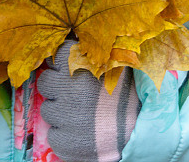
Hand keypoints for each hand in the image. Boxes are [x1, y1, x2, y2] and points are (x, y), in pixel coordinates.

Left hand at [37, 41, 139, 161]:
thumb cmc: (130, 97)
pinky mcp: (64, 141)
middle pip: (46, 82)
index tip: (73, 70)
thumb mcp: (116, 67)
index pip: (59, 55)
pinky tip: (82, 132)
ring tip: (83, 115)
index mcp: (81, 65)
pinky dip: (65, 134)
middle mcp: (68, 88)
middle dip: (57, 88)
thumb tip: (75, 48)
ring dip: (61, 112)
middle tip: (75, 95)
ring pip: (48, 109)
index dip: (65, 64)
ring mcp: (64, 116)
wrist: (142, 132)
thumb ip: (95, 56)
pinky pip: (54, 135)